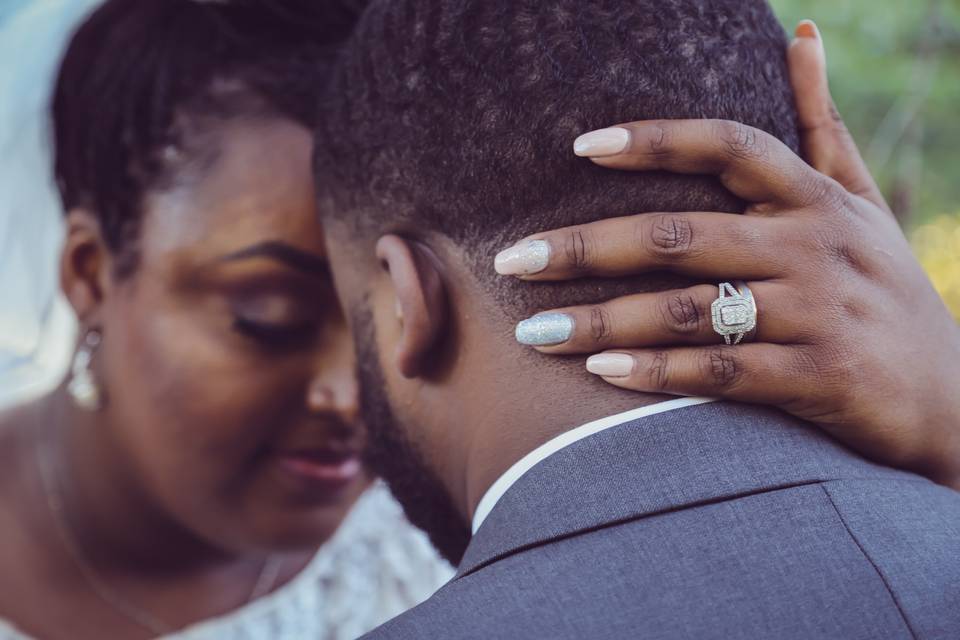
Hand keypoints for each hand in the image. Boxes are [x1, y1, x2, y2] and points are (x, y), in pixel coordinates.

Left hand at [495, 21, 959, 488]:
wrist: (953, 394)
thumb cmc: (883, 287)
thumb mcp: (862, 199)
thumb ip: (820, 125)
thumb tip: (800, 34)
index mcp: (814, 198)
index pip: (728, 146)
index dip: (655, 140)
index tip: (579, 146)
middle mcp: (812, 245)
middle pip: (679, 235)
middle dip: (586, 248)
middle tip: (513, 261)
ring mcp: (816, 312)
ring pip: (687, 310)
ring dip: (603, 321)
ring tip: (536, 331)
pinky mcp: (817, 376)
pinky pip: (722, 370)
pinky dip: (659, 372)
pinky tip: (602, 372)